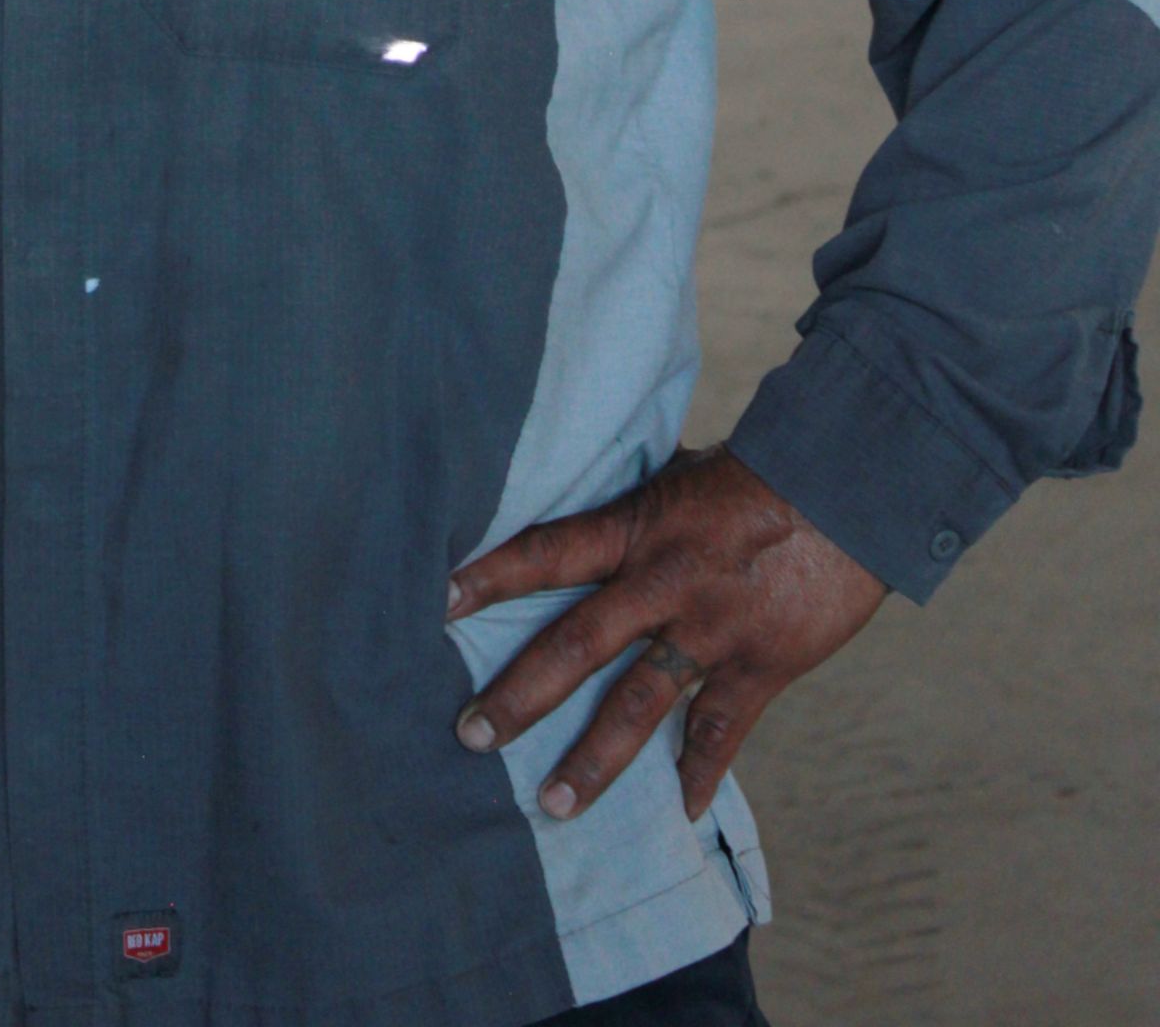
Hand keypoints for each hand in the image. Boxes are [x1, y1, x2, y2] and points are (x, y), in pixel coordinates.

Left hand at [446, 444, 884, 822]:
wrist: (849, 486)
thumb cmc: (757, 473)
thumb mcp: (679, 476)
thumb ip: (633, 507)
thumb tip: (586, 499)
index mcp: (637, 529)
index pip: (547, 551)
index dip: (491, 575)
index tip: (438, 602)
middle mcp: (663, 585)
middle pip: (575, 646)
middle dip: (519, 695)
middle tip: (471, 735)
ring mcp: (710, 632)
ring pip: (638, 706)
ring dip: (593, 761)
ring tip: (553, 807)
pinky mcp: (760, 666)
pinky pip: (722, 733)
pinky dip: (703, 775)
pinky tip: (686, 814)